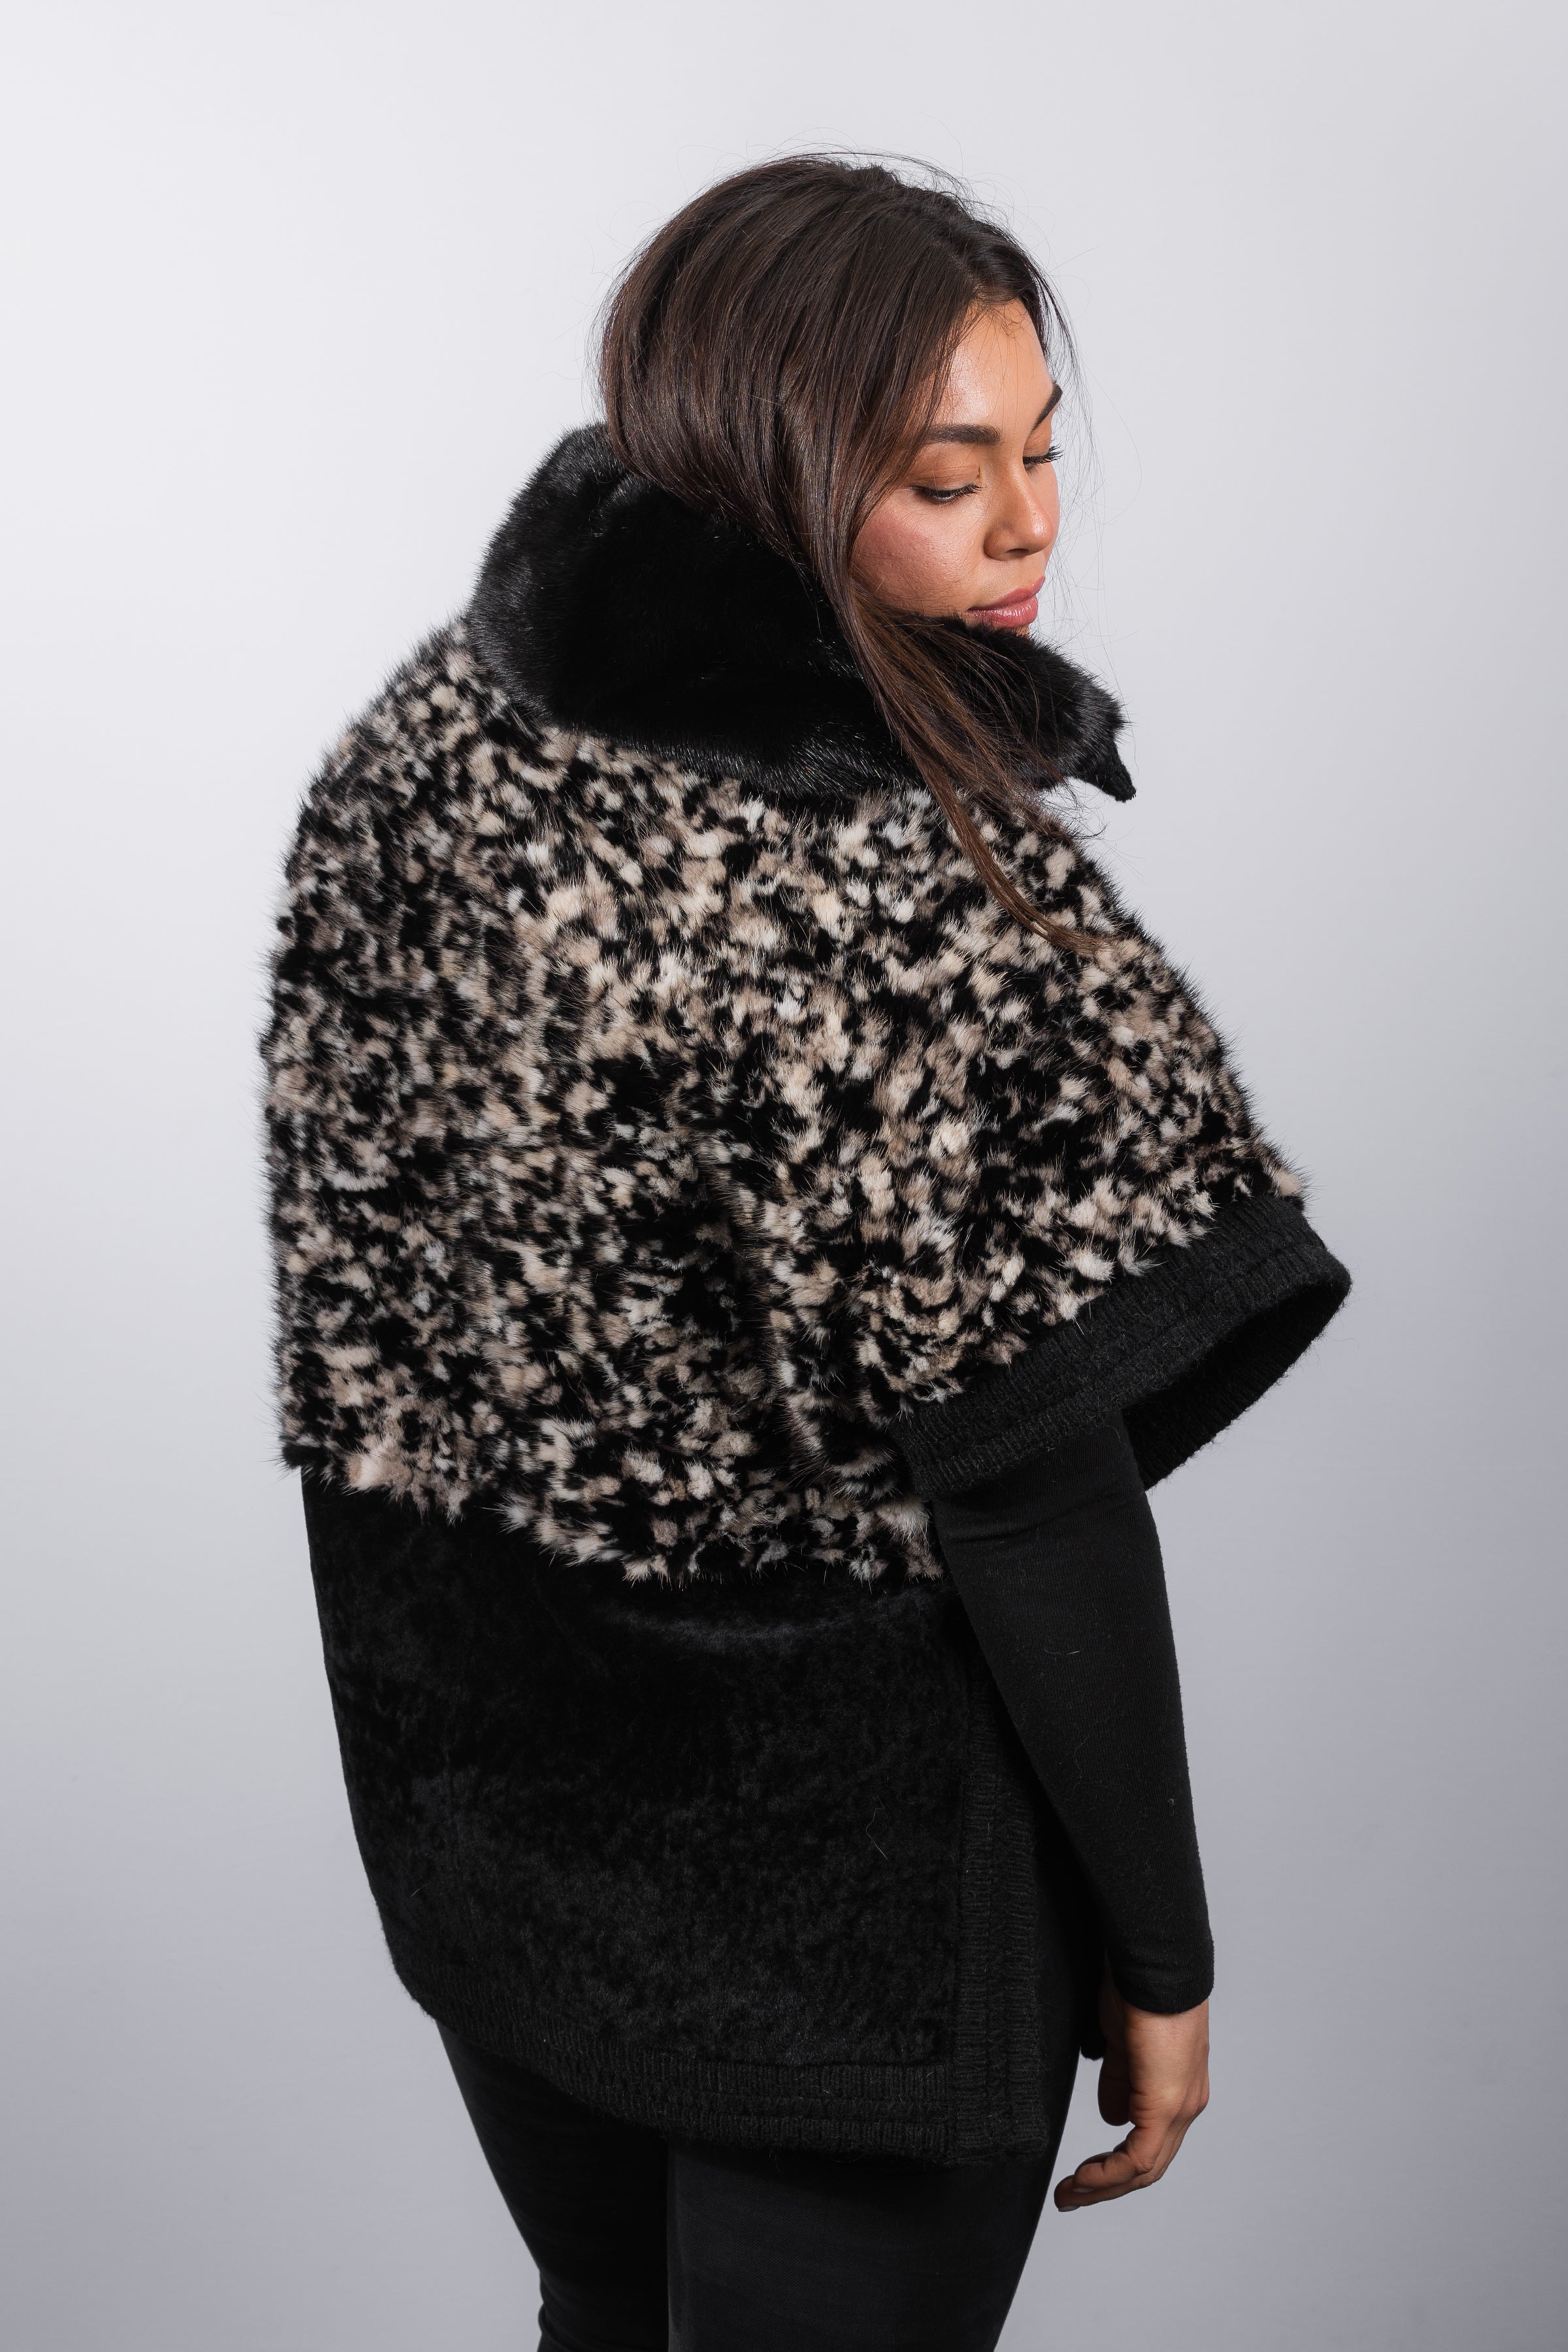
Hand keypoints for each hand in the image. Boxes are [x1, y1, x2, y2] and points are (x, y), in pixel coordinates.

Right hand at [1053, 1975, 1209, 2210]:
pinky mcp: (1167, 2105)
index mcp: (1175, 2087)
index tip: (1081, 2176)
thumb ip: (1118, 2079)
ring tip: (1070, 2194)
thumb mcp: (1121, 2042)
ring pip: (1145, 2168)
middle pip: (1149, 2165)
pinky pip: (1139, 2157)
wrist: (1154, 1963)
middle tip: (1070, 2196)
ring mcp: (1181, 2107)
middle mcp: (1185, 2104)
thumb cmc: (1137, 1988)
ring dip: (1104, 2186)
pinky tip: (1084, 2179)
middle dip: (1106, 2186)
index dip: (1114, 2165)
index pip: (1149, 2142)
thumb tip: (1111, 2115)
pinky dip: (1109, 2174)